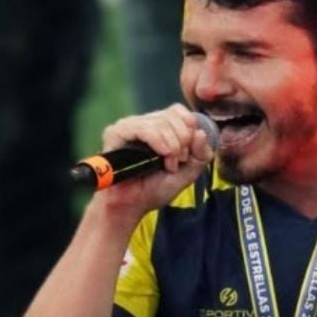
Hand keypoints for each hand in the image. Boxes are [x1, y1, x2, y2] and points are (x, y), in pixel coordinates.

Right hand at [95, 103, 213, 216]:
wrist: (132, 205)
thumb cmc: (156, 189)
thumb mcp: (188, 173)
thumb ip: (201, 155)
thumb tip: (201, 132)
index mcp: (161, 127)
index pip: (180, 111)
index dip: (189, 129)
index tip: (187, 153)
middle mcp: (145, 123)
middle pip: (173, 115)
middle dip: (183, 141)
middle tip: (178, 162)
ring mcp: (130, 126)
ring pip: (161, 122)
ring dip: (172, 146)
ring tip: (168, 166)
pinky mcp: (116, 133)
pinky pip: (143, 128)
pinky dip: (158, 141)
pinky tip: (162, 155)